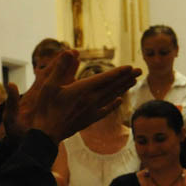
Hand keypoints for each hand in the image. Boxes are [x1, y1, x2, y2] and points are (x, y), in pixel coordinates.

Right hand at [10, 50, 140, 142]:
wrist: (46, 134)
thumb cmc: (45, 108)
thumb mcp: (48, 85)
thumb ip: (60, 68)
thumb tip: (70, 51)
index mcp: (82, 90)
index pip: (105, 78)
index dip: (118, 72)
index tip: (130, 67)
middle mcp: (91, 100)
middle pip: (112, 86)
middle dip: (126, 78)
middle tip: (140, 71)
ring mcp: (92, 111)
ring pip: (111, 97)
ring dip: (123, 88)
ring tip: (133, 81)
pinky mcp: (89, 119)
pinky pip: (105, 110)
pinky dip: (113, 104)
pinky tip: (119, 101)